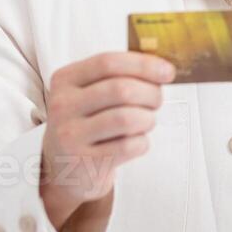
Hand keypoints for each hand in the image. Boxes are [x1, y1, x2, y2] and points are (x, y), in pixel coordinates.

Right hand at [39, 51, 174, 231]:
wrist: (64, 168)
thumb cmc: (88, 123)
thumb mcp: (91, 93)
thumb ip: (120, 76)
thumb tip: (163, 70)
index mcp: (65, 80)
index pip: (108, 63)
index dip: (144, 65)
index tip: (168, 72)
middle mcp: (63, 106)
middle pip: (121, 89)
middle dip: (151, 94)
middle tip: (157, 101)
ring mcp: (70, 136)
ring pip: (127, 118)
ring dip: (148, 119)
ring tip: (146, 122)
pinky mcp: (84, 162)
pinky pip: (129, 146)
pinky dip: (142, 142)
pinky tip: (135, 142)